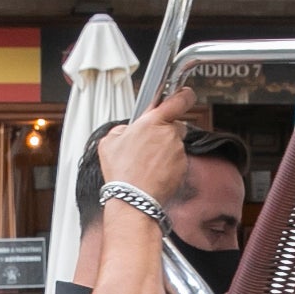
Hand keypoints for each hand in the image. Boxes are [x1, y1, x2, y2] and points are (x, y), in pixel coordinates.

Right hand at [97, 89, 195, 207]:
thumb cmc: (122, 172)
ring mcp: (178, 151)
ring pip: (175, 145)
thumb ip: (122, 129)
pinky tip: (154, 173)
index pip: (179, 100)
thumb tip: (128, 130)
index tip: (184, 94)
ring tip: (147, 164)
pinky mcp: (183, 167)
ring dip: (165, 151)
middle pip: (175, 126)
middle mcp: (170, 134)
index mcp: (154, 122)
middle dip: (165, 132)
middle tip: (148, 145)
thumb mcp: (109, 142)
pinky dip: (168, 166)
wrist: (134, 199)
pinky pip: (177, 161)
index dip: (184, 95)